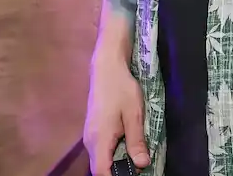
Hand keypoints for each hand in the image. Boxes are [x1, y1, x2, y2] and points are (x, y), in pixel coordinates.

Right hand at [84, 54, 148, 173]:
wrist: (107, 68)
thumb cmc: (122, 89)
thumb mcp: (134, 114)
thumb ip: (137, 141)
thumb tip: (143, 165)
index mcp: (99, 139)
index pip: (101, 171)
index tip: (133, 174)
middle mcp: (90, 141)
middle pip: (99, 168)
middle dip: (117, 172)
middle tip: (138, 167)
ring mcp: (89, 136)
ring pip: (99, 160)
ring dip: (115, 164)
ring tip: (134, 160)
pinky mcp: (92, 131)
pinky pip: (100, 151)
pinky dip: (112, 155)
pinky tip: (126, 149)